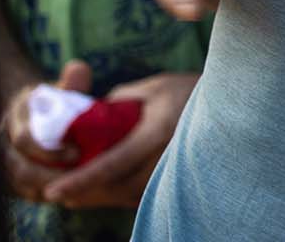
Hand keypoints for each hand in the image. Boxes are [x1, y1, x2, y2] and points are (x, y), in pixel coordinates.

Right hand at [0, 60, 85, 202]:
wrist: (27, 113)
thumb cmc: (52, 100)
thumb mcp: (61, 88)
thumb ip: (72, 81)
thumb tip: (78, 69)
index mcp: (16, 118)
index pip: (26, 140)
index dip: (51, 151)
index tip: (77, 153)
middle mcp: (2, 141)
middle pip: (20, 169)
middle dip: (51, 176)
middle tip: (79, 177)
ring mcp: (0, 161)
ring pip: (19, 186)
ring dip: (47, 190)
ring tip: (74, 188)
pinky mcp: (4, 178)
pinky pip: (19, 193)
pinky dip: (41, 195)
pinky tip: (63, 194)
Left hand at [42, 71, 197, 210]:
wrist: (231, 101)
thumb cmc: (190, 89)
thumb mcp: (154, 87)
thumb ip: (120, 102)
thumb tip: (90, 118)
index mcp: (158, 130)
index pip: (112, 163)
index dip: (81, 180)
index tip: (53, 191)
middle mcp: (168, 155)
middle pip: (118, 188)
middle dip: (86, 194)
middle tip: (57, 194)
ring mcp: (176, 170)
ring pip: (130, 196)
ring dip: (101, 197)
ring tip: (73, 195)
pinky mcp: (180, 179)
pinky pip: (144, 194)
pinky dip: (120, 195)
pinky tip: (104, 191)